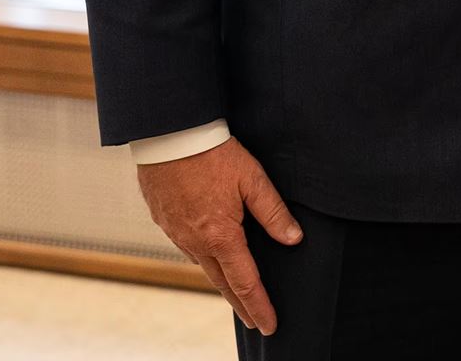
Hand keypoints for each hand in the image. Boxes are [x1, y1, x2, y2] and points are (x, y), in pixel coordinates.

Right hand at [137, 137, 299, 333]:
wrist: (169, 136)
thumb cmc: (214, 154)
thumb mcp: (253, 179)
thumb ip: (274, 212)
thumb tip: (294, 240)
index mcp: (220, 235)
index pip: (245, 281)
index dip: (259, 305)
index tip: (271, 325)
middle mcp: (195, 242)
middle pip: (222, 283)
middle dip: (242, 305)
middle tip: (257, 322)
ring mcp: (177, 234)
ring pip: (204, 267)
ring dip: (223, 284)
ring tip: (239, 296)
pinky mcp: (166, 222)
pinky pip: (189, 250)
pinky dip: (206, 262)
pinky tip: (214, 260)